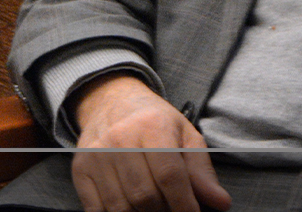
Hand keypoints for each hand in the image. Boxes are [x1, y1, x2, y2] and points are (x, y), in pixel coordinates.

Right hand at [71, 73, 230, 211]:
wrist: (110, 101)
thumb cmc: (153, 121)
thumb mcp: (185, 136)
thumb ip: (202, 171)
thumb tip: (221, 202)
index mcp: (152, 126)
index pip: (170, 176)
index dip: (184, 205)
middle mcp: (120, 138)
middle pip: (144, 195)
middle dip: (163, 211)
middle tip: (169, 206)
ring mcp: (96, 154)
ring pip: (121, 206)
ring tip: (151, 205)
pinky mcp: (80, 168)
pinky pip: (97, 209)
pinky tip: (129, 206)